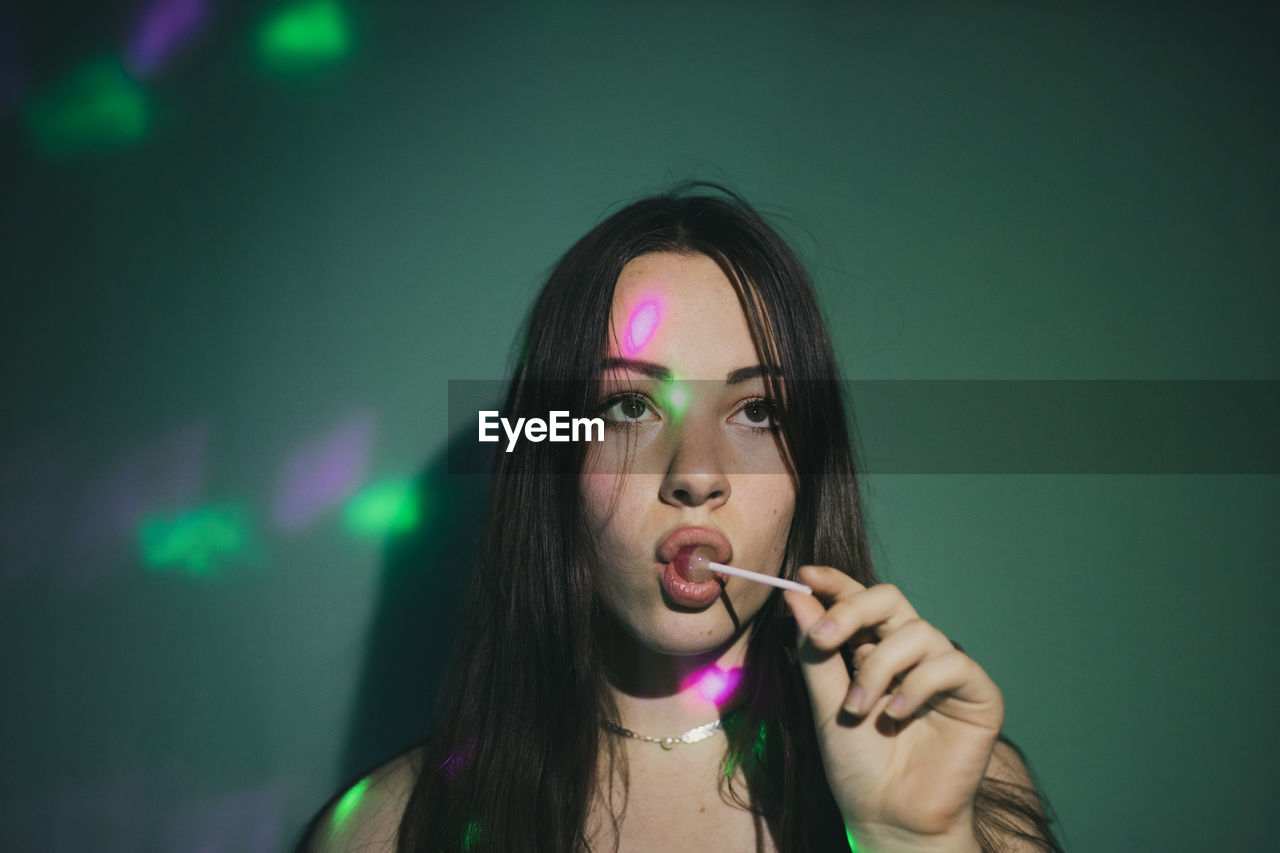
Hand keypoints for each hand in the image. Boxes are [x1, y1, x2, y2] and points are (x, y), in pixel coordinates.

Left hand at [784, 566, 1003, 852]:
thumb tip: (796, 597)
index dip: (836, 583)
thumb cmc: (857, 766)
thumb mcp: (825, 704)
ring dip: (879, 666)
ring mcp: (946, 671)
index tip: (805, 577)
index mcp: (875, 649)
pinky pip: (951, 663)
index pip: (860, 600)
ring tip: (861, 708)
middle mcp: (912, 653)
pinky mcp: (978, 694)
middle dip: (852, 611)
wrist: (889, 817)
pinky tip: (897, 714)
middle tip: (824, 640)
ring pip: (918, 631)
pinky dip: (917, 685)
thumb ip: (815, 653)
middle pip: (889, 599)